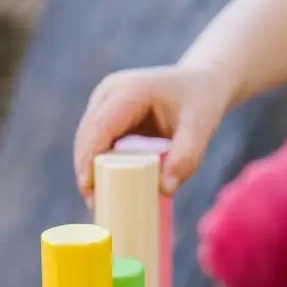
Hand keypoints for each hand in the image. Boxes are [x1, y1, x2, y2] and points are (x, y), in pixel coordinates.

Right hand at [73, 63, 231, 203]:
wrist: (201, 81)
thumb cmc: (201, 101)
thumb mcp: (201, 126)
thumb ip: (187, 157)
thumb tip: (165, 189)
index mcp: (129, 91)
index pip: (99, 128)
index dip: (88, 159)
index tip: (88, 190)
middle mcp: (110, 93)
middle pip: (86, 136)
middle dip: (85, 171)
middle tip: (95, 205)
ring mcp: (104, 101)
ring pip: (85, 140)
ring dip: (86, 170)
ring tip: (97, 201)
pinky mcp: (106, 114)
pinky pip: (93, 142)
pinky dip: (93, 164)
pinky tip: (100, 187)